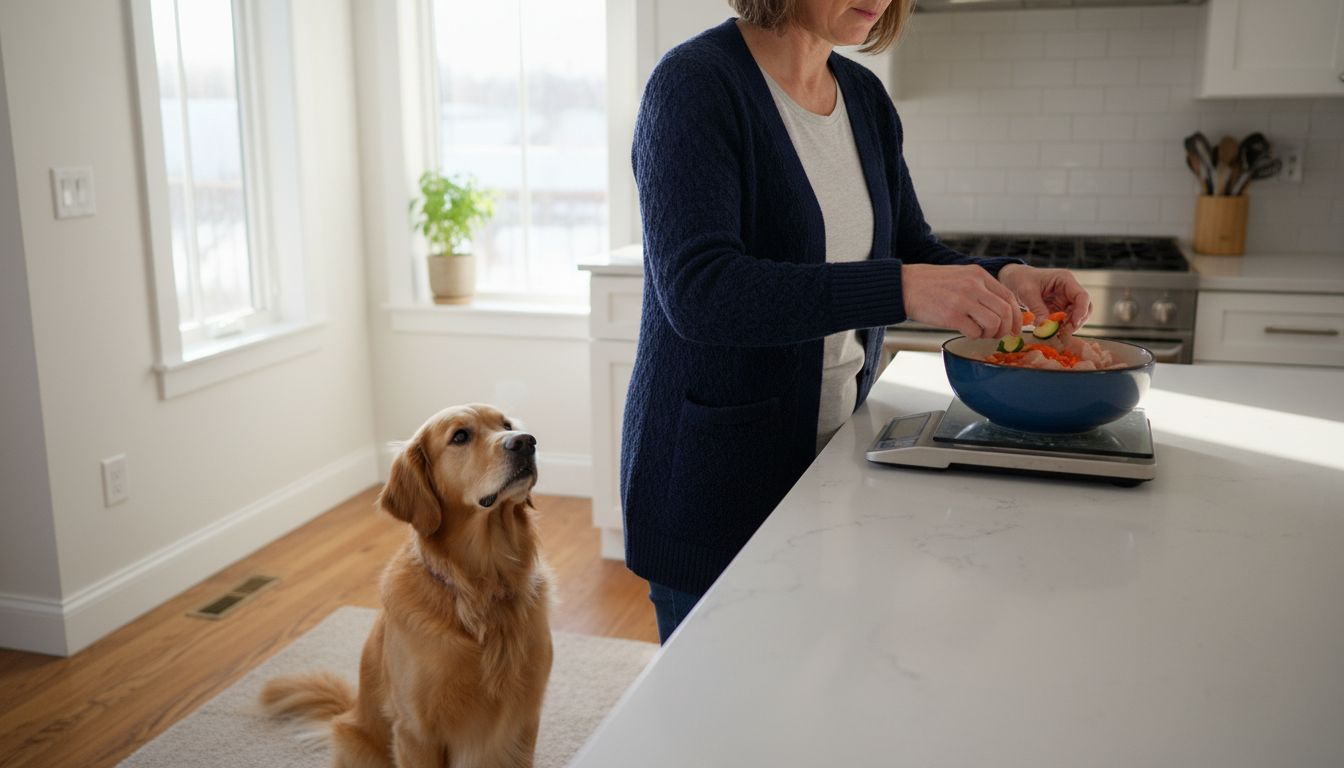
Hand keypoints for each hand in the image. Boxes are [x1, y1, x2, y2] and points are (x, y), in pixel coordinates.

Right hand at [901, 263, 1021, 338]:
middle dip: (1006, 329)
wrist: (904, 286)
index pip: (1009, 297)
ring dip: (990, 334)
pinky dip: (975, 336)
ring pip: (994, 323)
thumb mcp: (960, 276)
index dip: (1016, 316)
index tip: (1015, 327)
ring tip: (980, 333)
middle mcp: (974, 285)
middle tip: (998, 335)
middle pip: (1005, 312)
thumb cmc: (929, 284)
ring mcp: (963, 300)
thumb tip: (999, 308)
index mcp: (978, 274)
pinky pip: (975, 332)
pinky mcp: (952, 315)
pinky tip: (966, 332)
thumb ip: (979, 288)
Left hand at [997, 264, 1091, 336]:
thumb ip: (1037, 308)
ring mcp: (1065, 300)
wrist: (1013, 280)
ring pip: (1076, 316)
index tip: (1074, 324)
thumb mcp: (1027, 292)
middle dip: (1077, 322)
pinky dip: (1061, 328)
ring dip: (1069, 327)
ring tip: (1057, 335)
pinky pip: (1065, 321)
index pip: (1082, 296)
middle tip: (1063, 334)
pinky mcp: (1058, 309)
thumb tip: (1044, 326)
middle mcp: (1069, 290)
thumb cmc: (1020, 280)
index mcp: (1065, 280)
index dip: (1081, 311)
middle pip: (1084, 308)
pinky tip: (1053, 334)